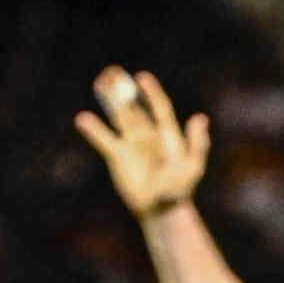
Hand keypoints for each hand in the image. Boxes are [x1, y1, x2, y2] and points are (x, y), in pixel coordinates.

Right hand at [74, 68, 209, 218]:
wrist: (162, 210)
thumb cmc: (180, 190)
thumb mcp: (193, 166)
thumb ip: (198, 144)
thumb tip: (200, 118)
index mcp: (167, 135)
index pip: (159, 108)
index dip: (151, 92)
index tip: (142, 77)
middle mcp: (148, 135)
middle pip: (134, 107)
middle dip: (124, 90)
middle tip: (113, 73)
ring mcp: (131, 144)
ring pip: (118, 117)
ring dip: (109, 101)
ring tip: (100, 83)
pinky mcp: (117, 157)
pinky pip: (104, 139)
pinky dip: (94, 129)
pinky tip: (83, 119)